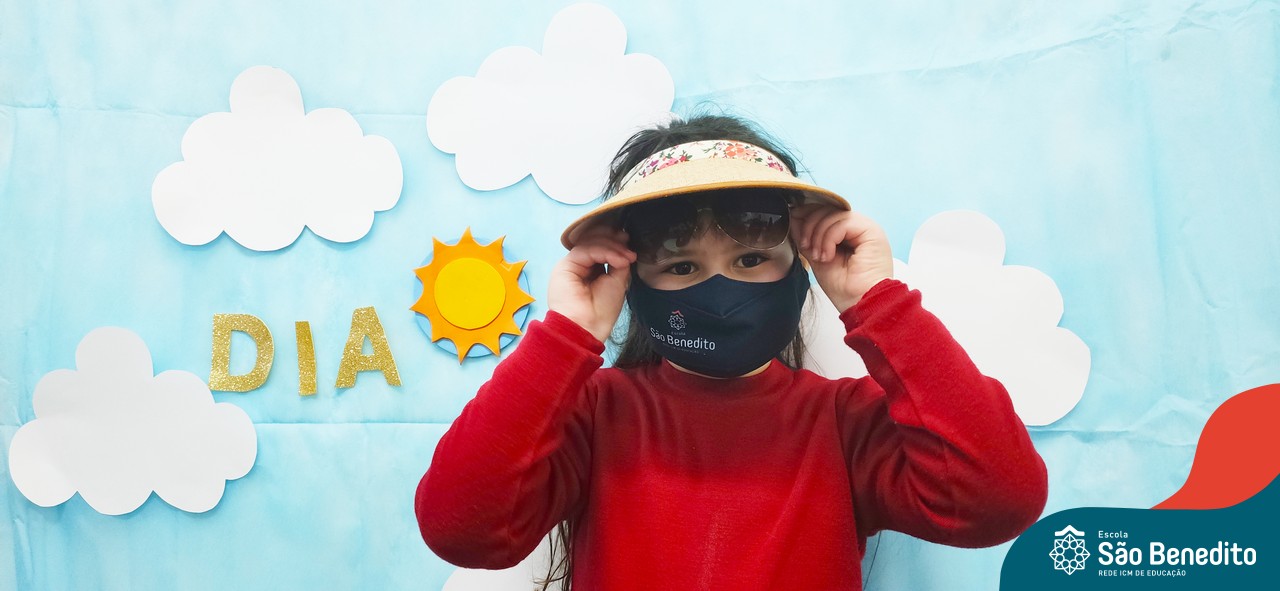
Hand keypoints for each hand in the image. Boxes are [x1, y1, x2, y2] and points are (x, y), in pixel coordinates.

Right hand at [547, 226, 635, 342]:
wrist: (587, 328)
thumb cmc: (601, 312)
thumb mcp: (617, 282)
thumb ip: (619, 263)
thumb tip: (624, 250)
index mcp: (590, 271)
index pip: (601, 249)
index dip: (615, 244)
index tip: (630, 247)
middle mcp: (580, 266)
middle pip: (595, 242)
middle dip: (614, 241)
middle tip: (629, 246)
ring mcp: (571, 265)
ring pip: (591, 243)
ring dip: (612, 247)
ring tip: (626, 257)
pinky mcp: (565, 266)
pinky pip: (586, 250)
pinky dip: (604, 252)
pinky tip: (617, 260)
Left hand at [790, 204, 892, 312]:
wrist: (860, 304)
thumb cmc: (844, 289)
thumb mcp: (818, 258)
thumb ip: (808, 237)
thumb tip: (794, 217)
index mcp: (848, 233)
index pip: (825, 212)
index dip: (807, 216)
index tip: (794, 227)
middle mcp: (858, 227)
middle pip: (827, 210)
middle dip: (810, 227)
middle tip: (807, 247)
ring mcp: (866, 228)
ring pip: (833, 215)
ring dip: (818, 236)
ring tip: (819, 257)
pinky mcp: (871, 231)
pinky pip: (842, 223)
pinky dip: (829, 239)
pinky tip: (828, 256)